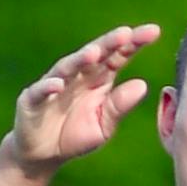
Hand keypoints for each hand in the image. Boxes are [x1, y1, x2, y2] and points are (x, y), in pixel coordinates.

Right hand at [6, 25, 160, 169]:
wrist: (43, 154)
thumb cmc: (76, 135)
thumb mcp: (104, 125)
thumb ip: (119, 106)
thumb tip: (143, 85)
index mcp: (99, 79)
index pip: (118, 56)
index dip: (134, 43)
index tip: (154, 32)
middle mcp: (78, 76)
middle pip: (95, 55)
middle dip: (109, 43)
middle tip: (126, 33)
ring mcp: (54, 84)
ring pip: (68, 68)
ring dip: (79, 60)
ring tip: (94, 53)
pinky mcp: (32, 100)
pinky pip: (41, 92)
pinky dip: (48, 87)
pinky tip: (58, 84)